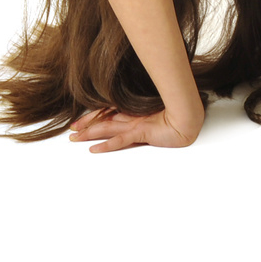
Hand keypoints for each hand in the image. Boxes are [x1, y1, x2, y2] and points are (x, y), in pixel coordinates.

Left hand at [68, 107, 199, 152]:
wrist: (190, 118)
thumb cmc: (177, 116)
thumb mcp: (157, 116)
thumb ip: (145, 116)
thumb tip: (136, 120)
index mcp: (135, 111)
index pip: (110, 112)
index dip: (94, 116)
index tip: (80, 122)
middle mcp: (132, 116)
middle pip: (104, 119)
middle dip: (86, 125)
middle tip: (71, 130)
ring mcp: (136, 123)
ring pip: (107, 128)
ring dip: (90, 134)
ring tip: (74, 139)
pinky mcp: (142, 132)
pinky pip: (121, 140)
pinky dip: (107, 145)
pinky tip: (94, 150)